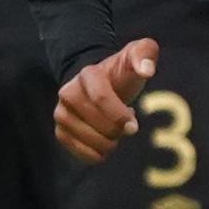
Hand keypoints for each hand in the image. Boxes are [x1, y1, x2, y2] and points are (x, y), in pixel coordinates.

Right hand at [53, 39, 156, 162]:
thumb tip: (147, 69)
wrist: (103, 87)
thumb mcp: (137, 56)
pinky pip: (76, 151)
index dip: (119, 115)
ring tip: (115, 135)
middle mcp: (68, 92)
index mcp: (88, 75)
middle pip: (96, 122)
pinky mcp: (61, 131)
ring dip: (107, 143)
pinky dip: (95, 155)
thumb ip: (145, 53)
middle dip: (116, 130)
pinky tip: (105, 148)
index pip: (100, 97)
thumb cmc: (123, 74)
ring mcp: (61, 112)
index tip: (134, 126)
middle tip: (127, 128)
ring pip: (86, 139)